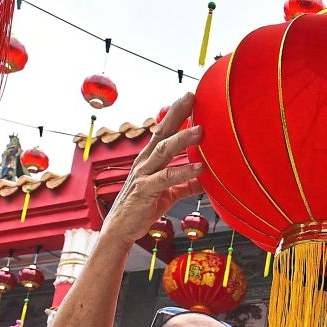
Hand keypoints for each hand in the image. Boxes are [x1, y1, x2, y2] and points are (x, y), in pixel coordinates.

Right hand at [100, 92, 204, 245]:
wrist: (120, 230)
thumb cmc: (142, 209)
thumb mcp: (168, 194)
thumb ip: (185, 184)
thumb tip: (206, 179)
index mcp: (150, 159)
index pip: (163, 130)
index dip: (176, 113)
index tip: (191, 96)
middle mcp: (145, 162)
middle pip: (162, 132)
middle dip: (177, 113)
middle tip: (191, 96)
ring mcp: (144, 175)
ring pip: (164, 151)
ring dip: (182, 139)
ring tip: (201, 130)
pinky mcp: (145, 191)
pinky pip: (166, 178)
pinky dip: (184, 171)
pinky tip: (200, 167)